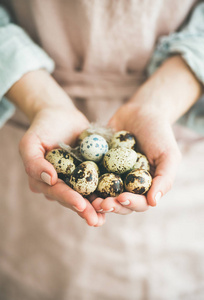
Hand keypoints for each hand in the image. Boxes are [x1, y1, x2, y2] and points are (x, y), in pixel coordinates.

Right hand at [6, 70, 105, 226]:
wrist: (60, 115)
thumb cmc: (42, 127)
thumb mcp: (30, 142)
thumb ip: (34, 162)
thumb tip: (50, 179)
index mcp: (44, 181)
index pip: (57, 192)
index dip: (68, 199)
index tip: (80, 204)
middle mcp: (60, 184)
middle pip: (73, 199)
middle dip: (84, 210)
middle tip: (96, 220)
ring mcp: (76, 179)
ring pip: (87, 195)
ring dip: (97, 206)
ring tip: (107, 215)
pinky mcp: (90, 171)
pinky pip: (99, 182)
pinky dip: (107, 190)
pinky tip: (117, 199)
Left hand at [93, 55, 201, 213]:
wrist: (142, 111)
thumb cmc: (159, 134)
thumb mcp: (168, 155)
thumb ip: (165, 179)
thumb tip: (154, 202)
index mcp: (145, 187)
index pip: (139, 202)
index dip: (130, 204)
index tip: (121, 198)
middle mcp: (128, 184)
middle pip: (119, 202)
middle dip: (110, 205)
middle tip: (101, 203)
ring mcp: (112, 175)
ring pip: (103, 192)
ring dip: (96, 199)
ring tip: (88, 199)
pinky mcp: (99, 165)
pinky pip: (91, 174)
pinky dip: (85, 180)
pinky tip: (78, 182)